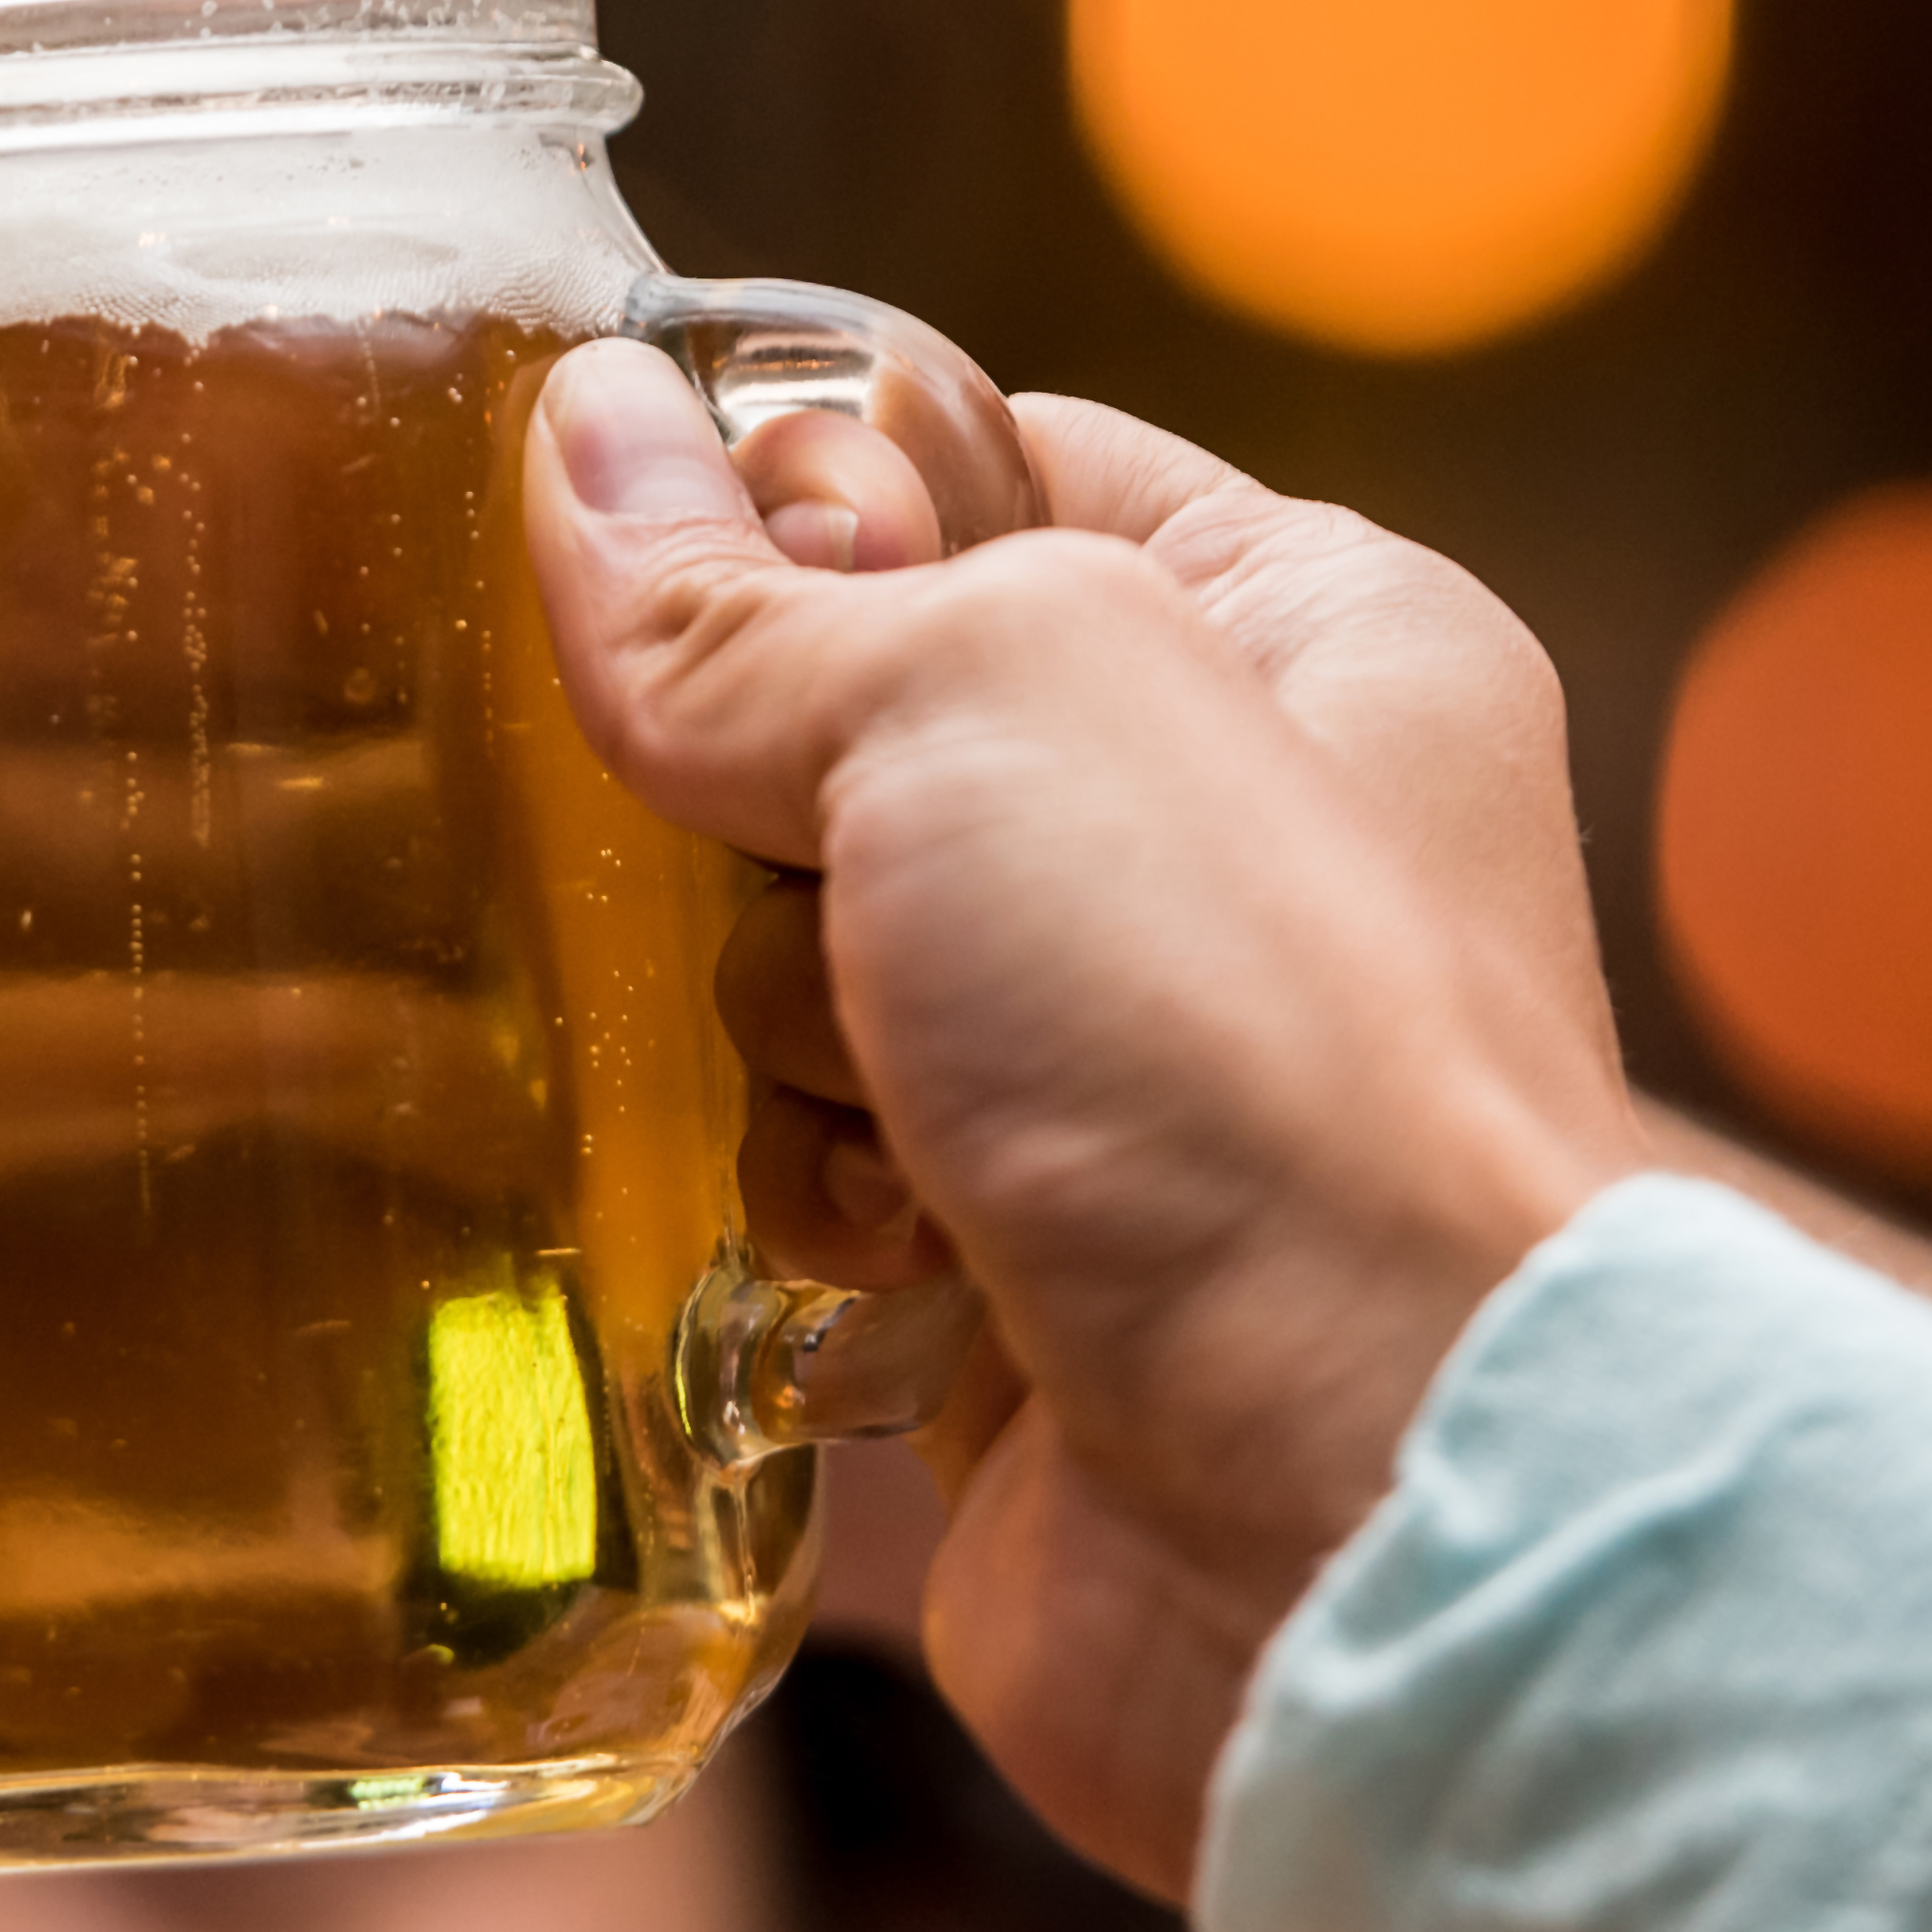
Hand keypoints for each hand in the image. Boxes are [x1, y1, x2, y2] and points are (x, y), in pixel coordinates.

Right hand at [525, 347, 1637, 1896]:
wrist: (1352, 1503)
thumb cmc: (1249, 1044)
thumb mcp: (983, 696)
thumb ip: (748, 592)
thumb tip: (579, 429)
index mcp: (1303, 634)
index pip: (989, 463)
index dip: (804, 488)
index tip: (655, 543)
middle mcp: (1227, 852)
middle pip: (838, 738)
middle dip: (759, 820)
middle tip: (822, 884)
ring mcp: (1123, 1083)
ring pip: (783, 973)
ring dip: (775, 1044)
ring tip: (888, 1114)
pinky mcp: (1013, 1285)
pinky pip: (786, 1187)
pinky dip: (790, 1220)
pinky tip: (872, 1258)